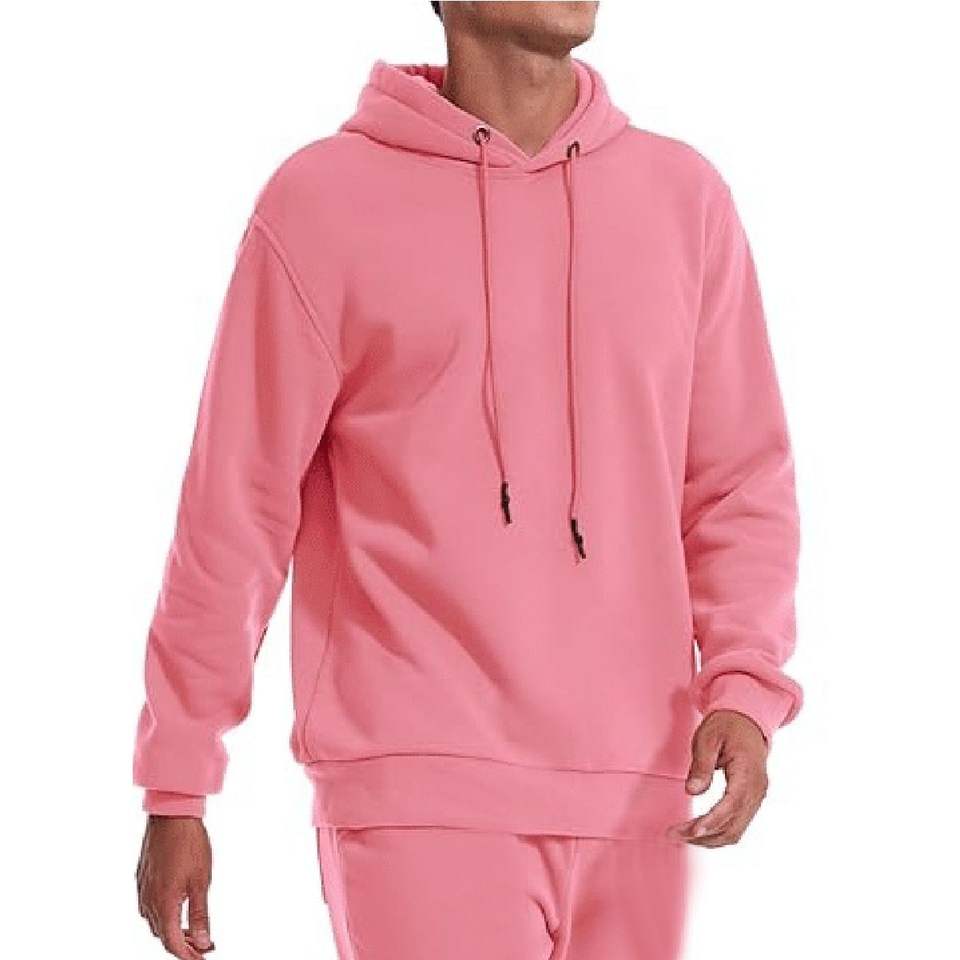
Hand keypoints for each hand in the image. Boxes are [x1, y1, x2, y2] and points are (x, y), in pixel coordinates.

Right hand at [136, 815, 213, 957]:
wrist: (172, 813)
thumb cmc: (189, 842)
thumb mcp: (201, 881)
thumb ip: (200, 914)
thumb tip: (202, 941)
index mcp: (163, 903)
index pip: (171, 943)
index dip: (187, 955)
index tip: (201, 957)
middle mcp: (148, 899)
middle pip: (162, 935)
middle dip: (181, 944)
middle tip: (201, 945)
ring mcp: (143, 888)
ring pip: (154, 921)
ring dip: (171, 930)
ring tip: (191, 930)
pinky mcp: (143, 877)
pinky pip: (149, 906)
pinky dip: (163, 914)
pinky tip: (176, 909)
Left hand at [668, 709, 768, 846]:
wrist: (747, 721)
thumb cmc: (726, 726)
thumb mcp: (708, 737)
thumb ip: (702, 765)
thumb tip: (692, 791)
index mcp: (748, 772)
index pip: (732, 805)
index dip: (712, 821)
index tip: (692, 832)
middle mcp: (757, 790)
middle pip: (733, 825)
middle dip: (704, 835)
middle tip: (674, 834)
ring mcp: (757, 798)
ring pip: (736, 831)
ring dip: (709, 839)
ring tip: (681, 836)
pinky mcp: (751, 801)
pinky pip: (737, 825)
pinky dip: (717, 833)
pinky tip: (698, 832)